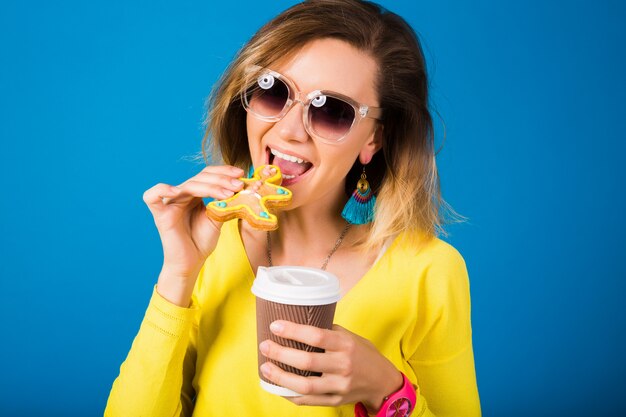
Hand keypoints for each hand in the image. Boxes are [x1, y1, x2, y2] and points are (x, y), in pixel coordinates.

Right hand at [142, 165, 244, 303]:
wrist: (191, 263)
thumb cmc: (201, 241)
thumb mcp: (218, 218)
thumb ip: (225, 202)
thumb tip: (242, 187)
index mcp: (194, 194)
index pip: (207, 174)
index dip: (223, 171)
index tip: (241, 174)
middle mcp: (181, 195)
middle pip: (200, 177)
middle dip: (222, 180)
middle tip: (239, 186)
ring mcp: (170, 203)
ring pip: (188, 185)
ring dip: (211, 186)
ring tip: (228, 193)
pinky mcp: (160, 215)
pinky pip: (152, 197)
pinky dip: (161, 190)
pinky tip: (177, 191)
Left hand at [258, 321, 402, 410]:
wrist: (382, 382)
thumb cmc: (362, 354)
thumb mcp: (350, 336)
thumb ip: (328, 331)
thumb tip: (298, 324)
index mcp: (346, 345)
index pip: (316, 336)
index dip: (293, 331)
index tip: (275, 326)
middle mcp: (343, 366)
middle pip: (307, 361)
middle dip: (280, 353)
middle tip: (265, 346)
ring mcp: (339, 386)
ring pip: (305, 385)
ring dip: (280, 377)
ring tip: (265, 368)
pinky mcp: (335, 400)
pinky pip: (308, 400)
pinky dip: (289, 394)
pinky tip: (277, 386)